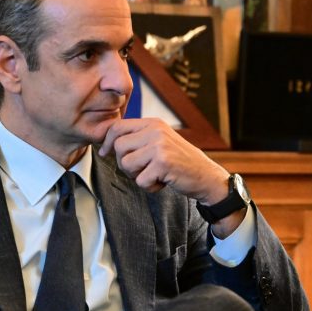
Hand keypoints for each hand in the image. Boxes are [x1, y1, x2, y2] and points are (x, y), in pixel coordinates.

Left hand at [99, 118, 228, 205]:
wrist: (206, 176)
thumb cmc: (180, 162)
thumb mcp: (160, 142)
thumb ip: (139, 138)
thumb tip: (108, 143)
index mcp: (153, 123)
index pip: (117, 126)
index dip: (107, 142)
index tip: (105, 153)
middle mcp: (156, 131)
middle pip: (119, 147)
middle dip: (125, 163)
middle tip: (142, 170)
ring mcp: (160, 146)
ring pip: (126, 164)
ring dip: (137, 176)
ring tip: (154, 174)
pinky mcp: (163, 163)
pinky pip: (140, 180)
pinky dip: (149, 187)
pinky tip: (163, 181)